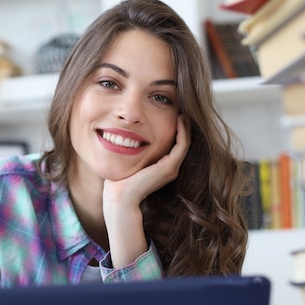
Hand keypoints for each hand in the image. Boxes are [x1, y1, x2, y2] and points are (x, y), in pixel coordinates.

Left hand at [102, 116, 189, 267]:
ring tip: (182, 110)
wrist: (120, 197)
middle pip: (182, 142)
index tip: (171, 112)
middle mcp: (170, 168)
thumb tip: (125, 134)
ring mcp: (172, 168)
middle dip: (182, 125)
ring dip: (185, 125)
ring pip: (185, 141)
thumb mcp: (129, 160)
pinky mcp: (170, 166)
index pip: (174, 144)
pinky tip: (179, 118)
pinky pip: (182, 144)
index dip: (175, 128)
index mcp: (162, 167)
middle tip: (181, 108)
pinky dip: (183, 131)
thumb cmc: (120, 180)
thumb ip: (133, 150)